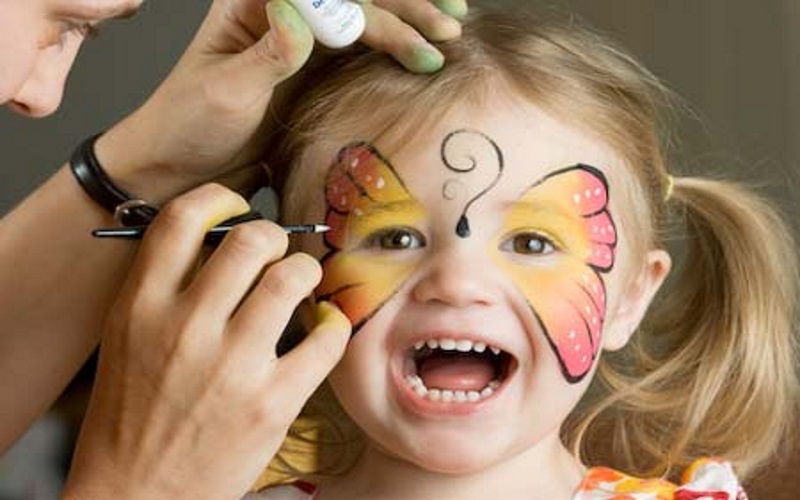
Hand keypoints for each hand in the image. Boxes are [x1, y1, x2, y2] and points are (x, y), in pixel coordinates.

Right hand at [62, 184, 350, 499]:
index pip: (184, 219)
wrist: (135, 495)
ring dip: (307, 272)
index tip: (238, 209)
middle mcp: (185, 328)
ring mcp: (232, 366)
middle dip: (274, 236)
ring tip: (305, 282)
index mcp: (141, 307)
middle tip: (278, 252)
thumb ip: (164, 287)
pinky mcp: (271, 403)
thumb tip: (219, 240)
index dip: (221, 200)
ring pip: (291, 279)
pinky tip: (328, 324)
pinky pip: (324, 340)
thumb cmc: (131, 416)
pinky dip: (335, 323)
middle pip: (250, 240)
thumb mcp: (126, 338)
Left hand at [95, 0, 467, 203]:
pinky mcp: (314, 70)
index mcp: (252, 3)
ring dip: (408, 22)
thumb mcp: (225, 90)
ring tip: (452, 29)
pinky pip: (361, 51)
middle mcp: (282, 12)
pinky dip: (394, 49)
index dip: (373, 6)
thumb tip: (302, 11)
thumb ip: (268, 53)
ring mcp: (302, 41)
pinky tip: (423, 49)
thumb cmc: (188, 125)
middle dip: (404, 8)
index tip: (414, 27)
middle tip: (449, 25)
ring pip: (365, 19)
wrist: (182, 168)